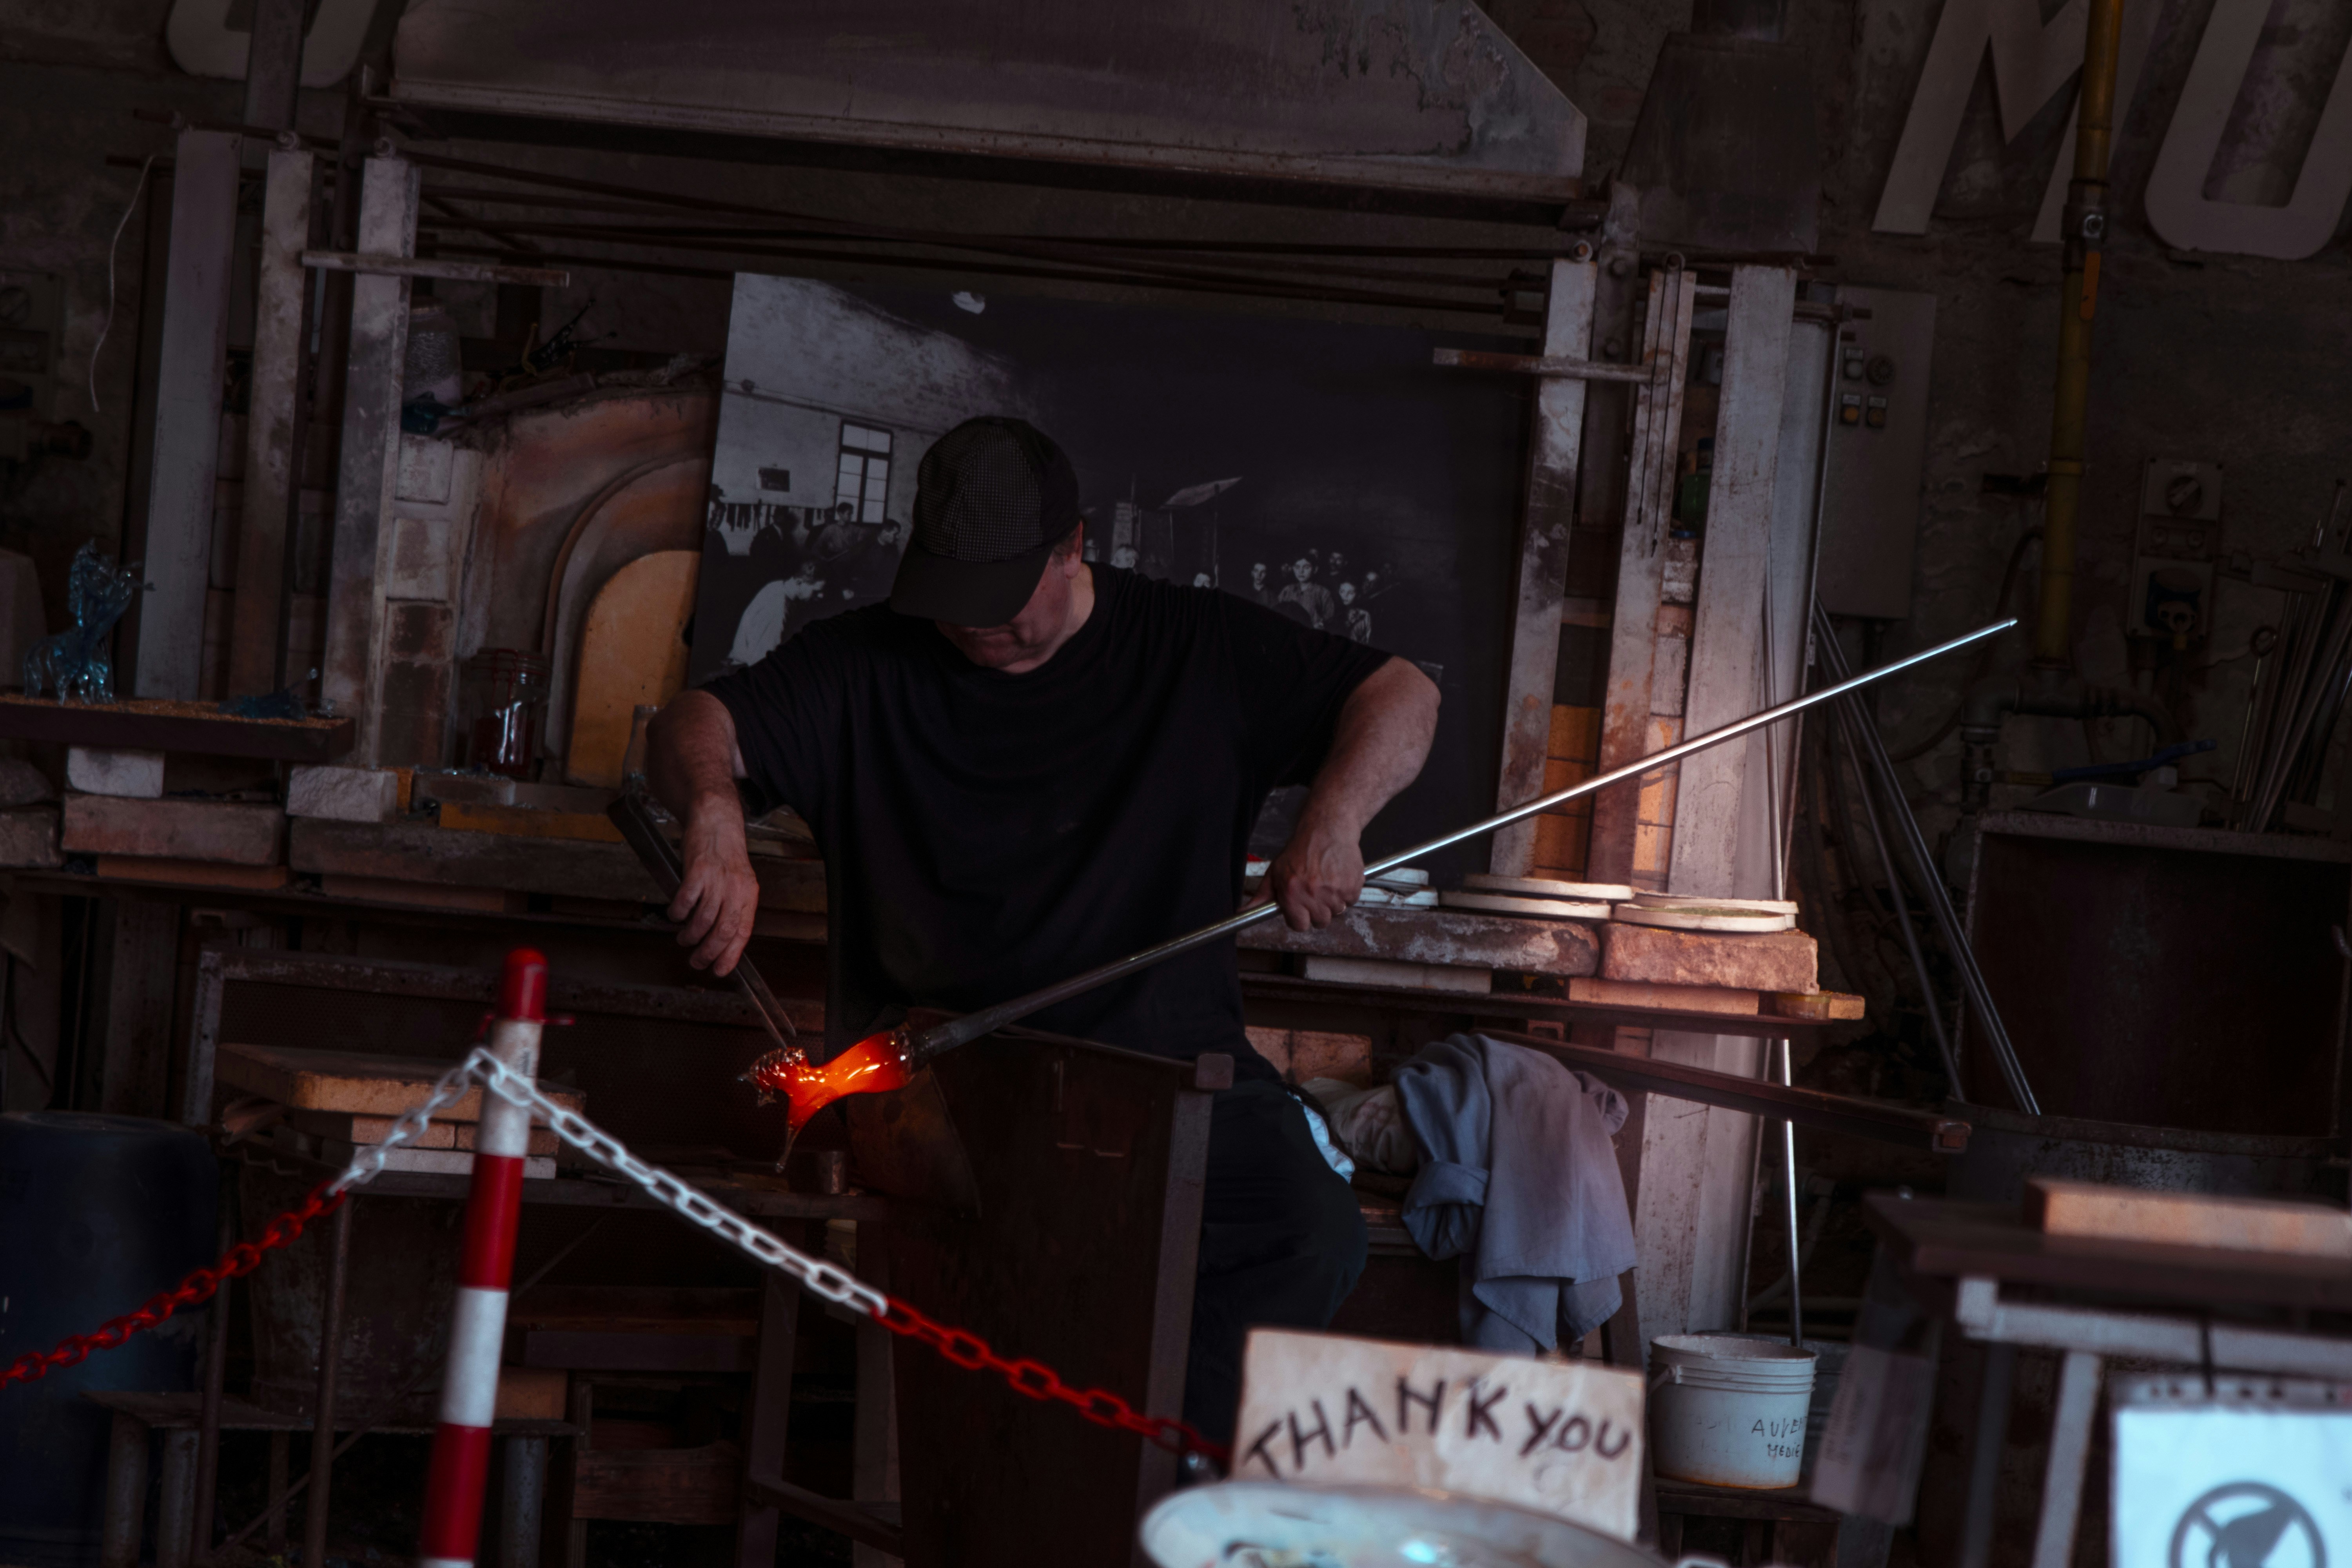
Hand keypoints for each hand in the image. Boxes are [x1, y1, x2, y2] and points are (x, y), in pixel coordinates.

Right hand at [670, 796, 759, 974]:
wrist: (716, 819)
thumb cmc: (725, 853)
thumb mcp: (738, 881)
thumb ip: (733, 906)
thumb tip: (722, 939)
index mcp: (749, 894)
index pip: (743, 932)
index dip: (731, 955)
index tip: (720, 970)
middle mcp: (735, 888)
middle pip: (723, 931)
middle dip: (708, 953)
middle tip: (696, 961)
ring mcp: (717, 879)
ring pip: (703, 920)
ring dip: (690, 936)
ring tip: (684, 939)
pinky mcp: (697, 870)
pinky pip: (685, 901)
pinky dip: (677, 913)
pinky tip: (675, 915)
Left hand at [1250, 816, 1364, 931]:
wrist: (1327, 829)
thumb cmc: (1301, 849)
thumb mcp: (1275, 871)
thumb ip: (1262, 895)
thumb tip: (1243, 912)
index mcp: (1291, 892)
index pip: (1299, 926)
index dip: (1300, 918)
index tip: (1301, 909)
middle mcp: (1312, 893)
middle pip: (1320, 922)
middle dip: (1318, 911)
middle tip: (1316, 891)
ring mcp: (1334, 891)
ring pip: (1336, 912)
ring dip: (1333, 901)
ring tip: (1327, 881)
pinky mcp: (1352, 886)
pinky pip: (1351, 901)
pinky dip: (1347, 892)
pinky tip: (1338, 876)